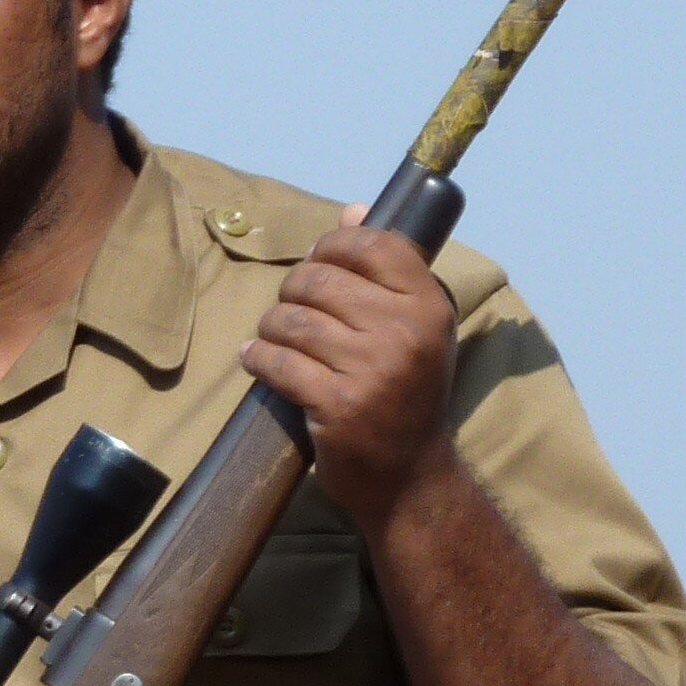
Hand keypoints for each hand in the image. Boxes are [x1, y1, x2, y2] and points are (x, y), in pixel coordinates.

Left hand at [238, 214, 459, 521]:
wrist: (409, 475)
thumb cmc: (407, 393)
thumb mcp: (416, 327)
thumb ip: (387, 270)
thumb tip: (353, 210)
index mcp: (429, 305)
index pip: (372, 244)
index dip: (333, 245)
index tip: (318, 262)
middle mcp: (406, 332)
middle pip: (320, 280)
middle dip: (293, 289)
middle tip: (291, 307)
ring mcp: (372, 370)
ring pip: (292, 320)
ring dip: (272, 326)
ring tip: (274, 337)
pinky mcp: (338, 405)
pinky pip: (277, 362)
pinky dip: (257, 358)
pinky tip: (255, 359)